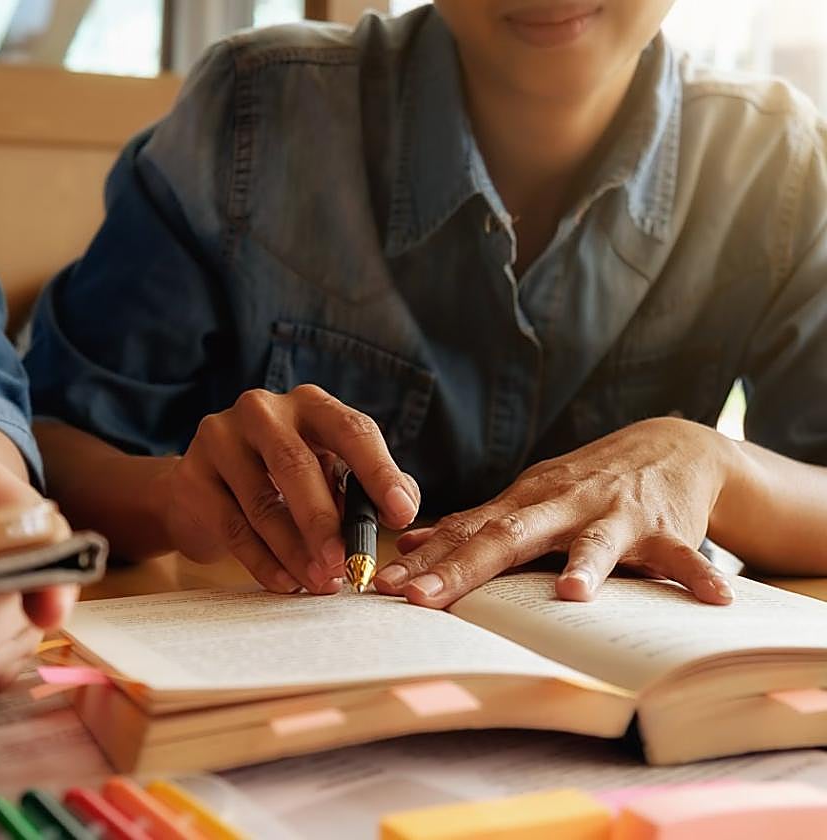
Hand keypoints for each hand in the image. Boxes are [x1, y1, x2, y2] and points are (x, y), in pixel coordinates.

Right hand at [161, 385, 419, 593]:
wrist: (201, 488)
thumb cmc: (281, 480)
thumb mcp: (329, 474)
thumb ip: (367, 488)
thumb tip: (403, 507)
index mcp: (309, 404)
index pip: (351, 430)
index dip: (378, 472)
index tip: (400, 515)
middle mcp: (262, 410)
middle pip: (296, 464)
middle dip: (325, 521)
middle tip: (346, 562)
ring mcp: (220, 438)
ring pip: (262, 502)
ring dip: (295, 550)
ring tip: (320, 581)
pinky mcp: (192, 476)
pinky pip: (232, 526)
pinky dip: (262, 561)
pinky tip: (286, 582)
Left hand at [376, 417, 737, 607]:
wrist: (669, 446)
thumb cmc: (583, 484)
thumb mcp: (526, 498)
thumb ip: (474, 525)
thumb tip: (408, 544)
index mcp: (523, 502)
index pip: (464, 531)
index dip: (424, 558)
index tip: (384, 585)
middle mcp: (561, 503)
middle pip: (506, 537)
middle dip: (461, 568)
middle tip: (422, 597)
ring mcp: (613, 514)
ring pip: (595, 540)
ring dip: (586, 565)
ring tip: (572, 594)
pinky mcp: (664, 528)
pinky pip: (683, 556)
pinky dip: (698, 576)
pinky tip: (714, 600)